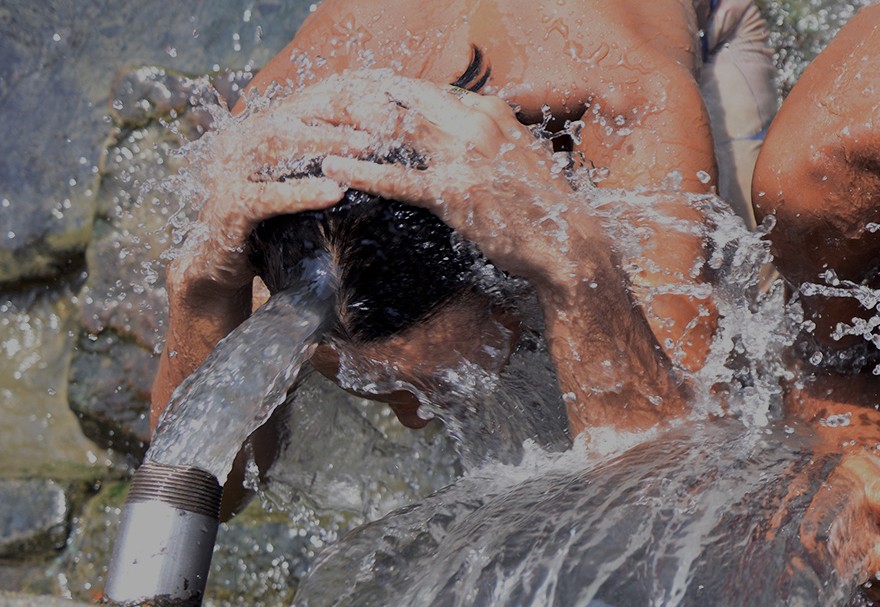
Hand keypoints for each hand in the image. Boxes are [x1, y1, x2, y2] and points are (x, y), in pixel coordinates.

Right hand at [169, 103, 372, 298]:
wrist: (216, 263)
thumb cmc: (264, 220)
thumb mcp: (288, 182)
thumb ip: (312, 159)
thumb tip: (367, 140)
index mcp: (251, 132)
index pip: (296, 107)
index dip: (336, 103)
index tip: (377, 106)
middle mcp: (235, 145)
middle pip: (288, 120)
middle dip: (335, 119)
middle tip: (377, 126)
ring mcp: (226, 176)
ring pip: (275, 149)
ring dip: (323, 146)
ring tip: (364, 152)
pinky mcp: (227, 210)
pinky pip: (267, 197)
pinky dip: (301, 193)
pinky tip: (333, 194)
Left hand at [288, 73, 603, 293]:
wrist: (566, 243)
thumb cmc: (540, 207)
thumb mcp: (515, 157)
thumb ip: (484, 139)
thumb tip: (457, 131)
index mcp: (488, 112)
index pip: (425, 90)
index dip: (385, 90)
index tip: (355, 93)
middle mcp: (475, 125)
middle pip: (402, 100)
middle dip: (357, 98)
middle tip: (321, 100)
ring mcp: (464, 157)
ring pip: (393, 130)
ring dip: (349, 126)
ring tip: (312, 125)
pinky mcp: (454, 193)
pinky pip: (397, 178)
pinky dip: (359, 172)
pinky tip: (331, 170)